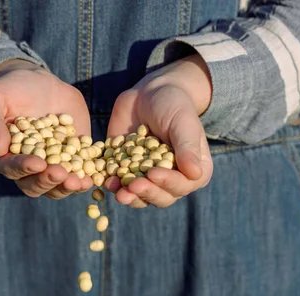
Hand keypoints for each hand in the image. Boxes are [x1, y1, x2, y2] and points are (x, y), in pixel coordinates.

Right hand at [0, 59, 92, 198]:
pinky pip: (78, 176)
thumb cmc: (8, 90)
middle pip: (35, 185)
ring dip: (68, 187)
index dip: (24, 168)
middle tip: (61, 173)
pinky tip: (93, 177)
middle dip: (48, 180)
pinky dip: (85, 178)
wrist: (39, 84)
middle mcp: (26, 169)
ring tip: (79, 181)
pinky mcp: (72, 161)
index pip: (12, 169)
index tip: (38, 163)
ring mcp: (50, 167)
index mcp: (4, 157)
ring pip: (56, 188)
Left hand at [105, 53, 213, 207]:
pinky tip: (105, 181)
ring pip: (140, 197)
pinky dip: (113, 185)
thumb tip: (195, 174)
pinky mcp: (127, 173)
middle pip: (160, 197)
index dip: (168, 183)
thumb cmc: (173, 105)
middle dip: (146, 193)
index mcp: (193, 172)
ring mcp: (148, 179)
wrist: (148, 95)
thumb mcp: (182, 122)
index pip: (182, 185)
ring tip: (118, 191)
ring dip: (129, 196)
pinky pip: (120, 185)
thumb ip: (187, 147)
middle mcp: (172, 180)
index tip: (153, 174)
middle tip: (134, 186)